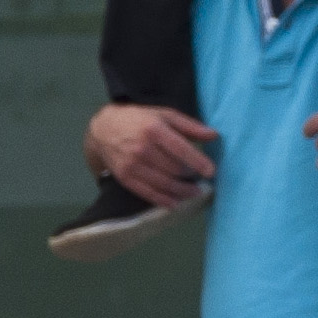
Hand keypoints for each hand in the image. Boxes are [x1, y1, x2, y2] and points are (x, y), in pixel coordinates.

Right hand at [87, 102, 221, 207]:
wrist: (103, 129)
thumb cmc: (139, 119)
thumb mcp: (164, 114)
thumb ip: (189, 125)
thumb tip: (214, 135)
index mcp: (154, 130)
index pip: (180, 149)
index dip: (198, 162)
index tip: (211, 172)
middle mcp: (142, 149)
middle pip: (174, 169)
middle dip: (190, 176)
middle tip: (200, 179)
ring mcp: (132, 165)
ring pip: (163, 184)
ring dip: (182, 191)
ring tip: (194, 192)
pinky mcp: (125, 178)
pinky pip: (148, 193)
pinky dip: (164, 200)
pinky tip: (176, 203)